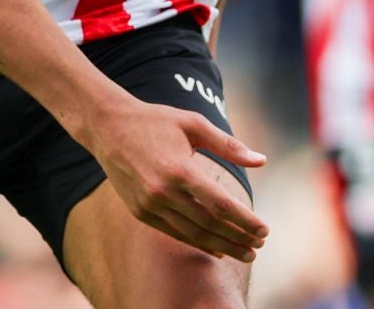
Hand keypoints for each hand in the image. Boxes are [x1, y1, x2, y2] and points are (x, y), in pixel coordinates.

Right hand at [81, 93, 268, 260]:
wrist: (108, 127)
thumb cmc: (156, 121)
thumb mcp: (194, 123)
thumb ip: (229, 145)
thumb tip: (262, 161)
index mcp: (180, 169)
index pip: (220, 204)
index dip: (245, 220)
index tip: (264, 229)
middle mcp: (163, 191)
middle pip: (209, 224)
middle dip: (237, 237)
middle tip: (259, 245)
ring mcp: (149, 205)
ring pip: (192, 233)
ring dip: (221, 245)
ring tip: (244, 252)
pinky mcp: (140, 212)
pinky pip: (173, 232)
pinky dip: (196, 242)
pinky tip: (216, 248)